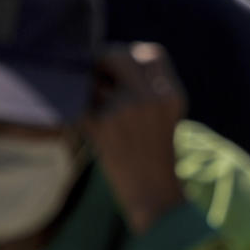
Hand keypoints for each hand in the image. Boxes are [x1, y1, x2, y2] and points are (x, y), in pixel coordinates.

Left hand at [82, 43, 186, 233]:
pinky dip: (79, 112)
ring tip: (103, 119)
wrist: (153, 195)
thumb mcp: (165, 113)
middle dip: (101, 62)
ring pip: (94, 81)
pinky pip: (79, 104)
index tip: (118, 68)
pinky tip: (90, 127)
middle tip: (94, 78)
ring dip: (91, 94)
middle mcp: (151, 97)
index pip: (150, 54)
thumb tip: (102, 55)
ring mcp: (126, 110)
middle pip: (117, 56)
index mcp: (171, 94)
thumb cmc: (155, 153)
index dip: (130, 56)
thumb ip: (147, 83)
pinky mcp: (102, 125)